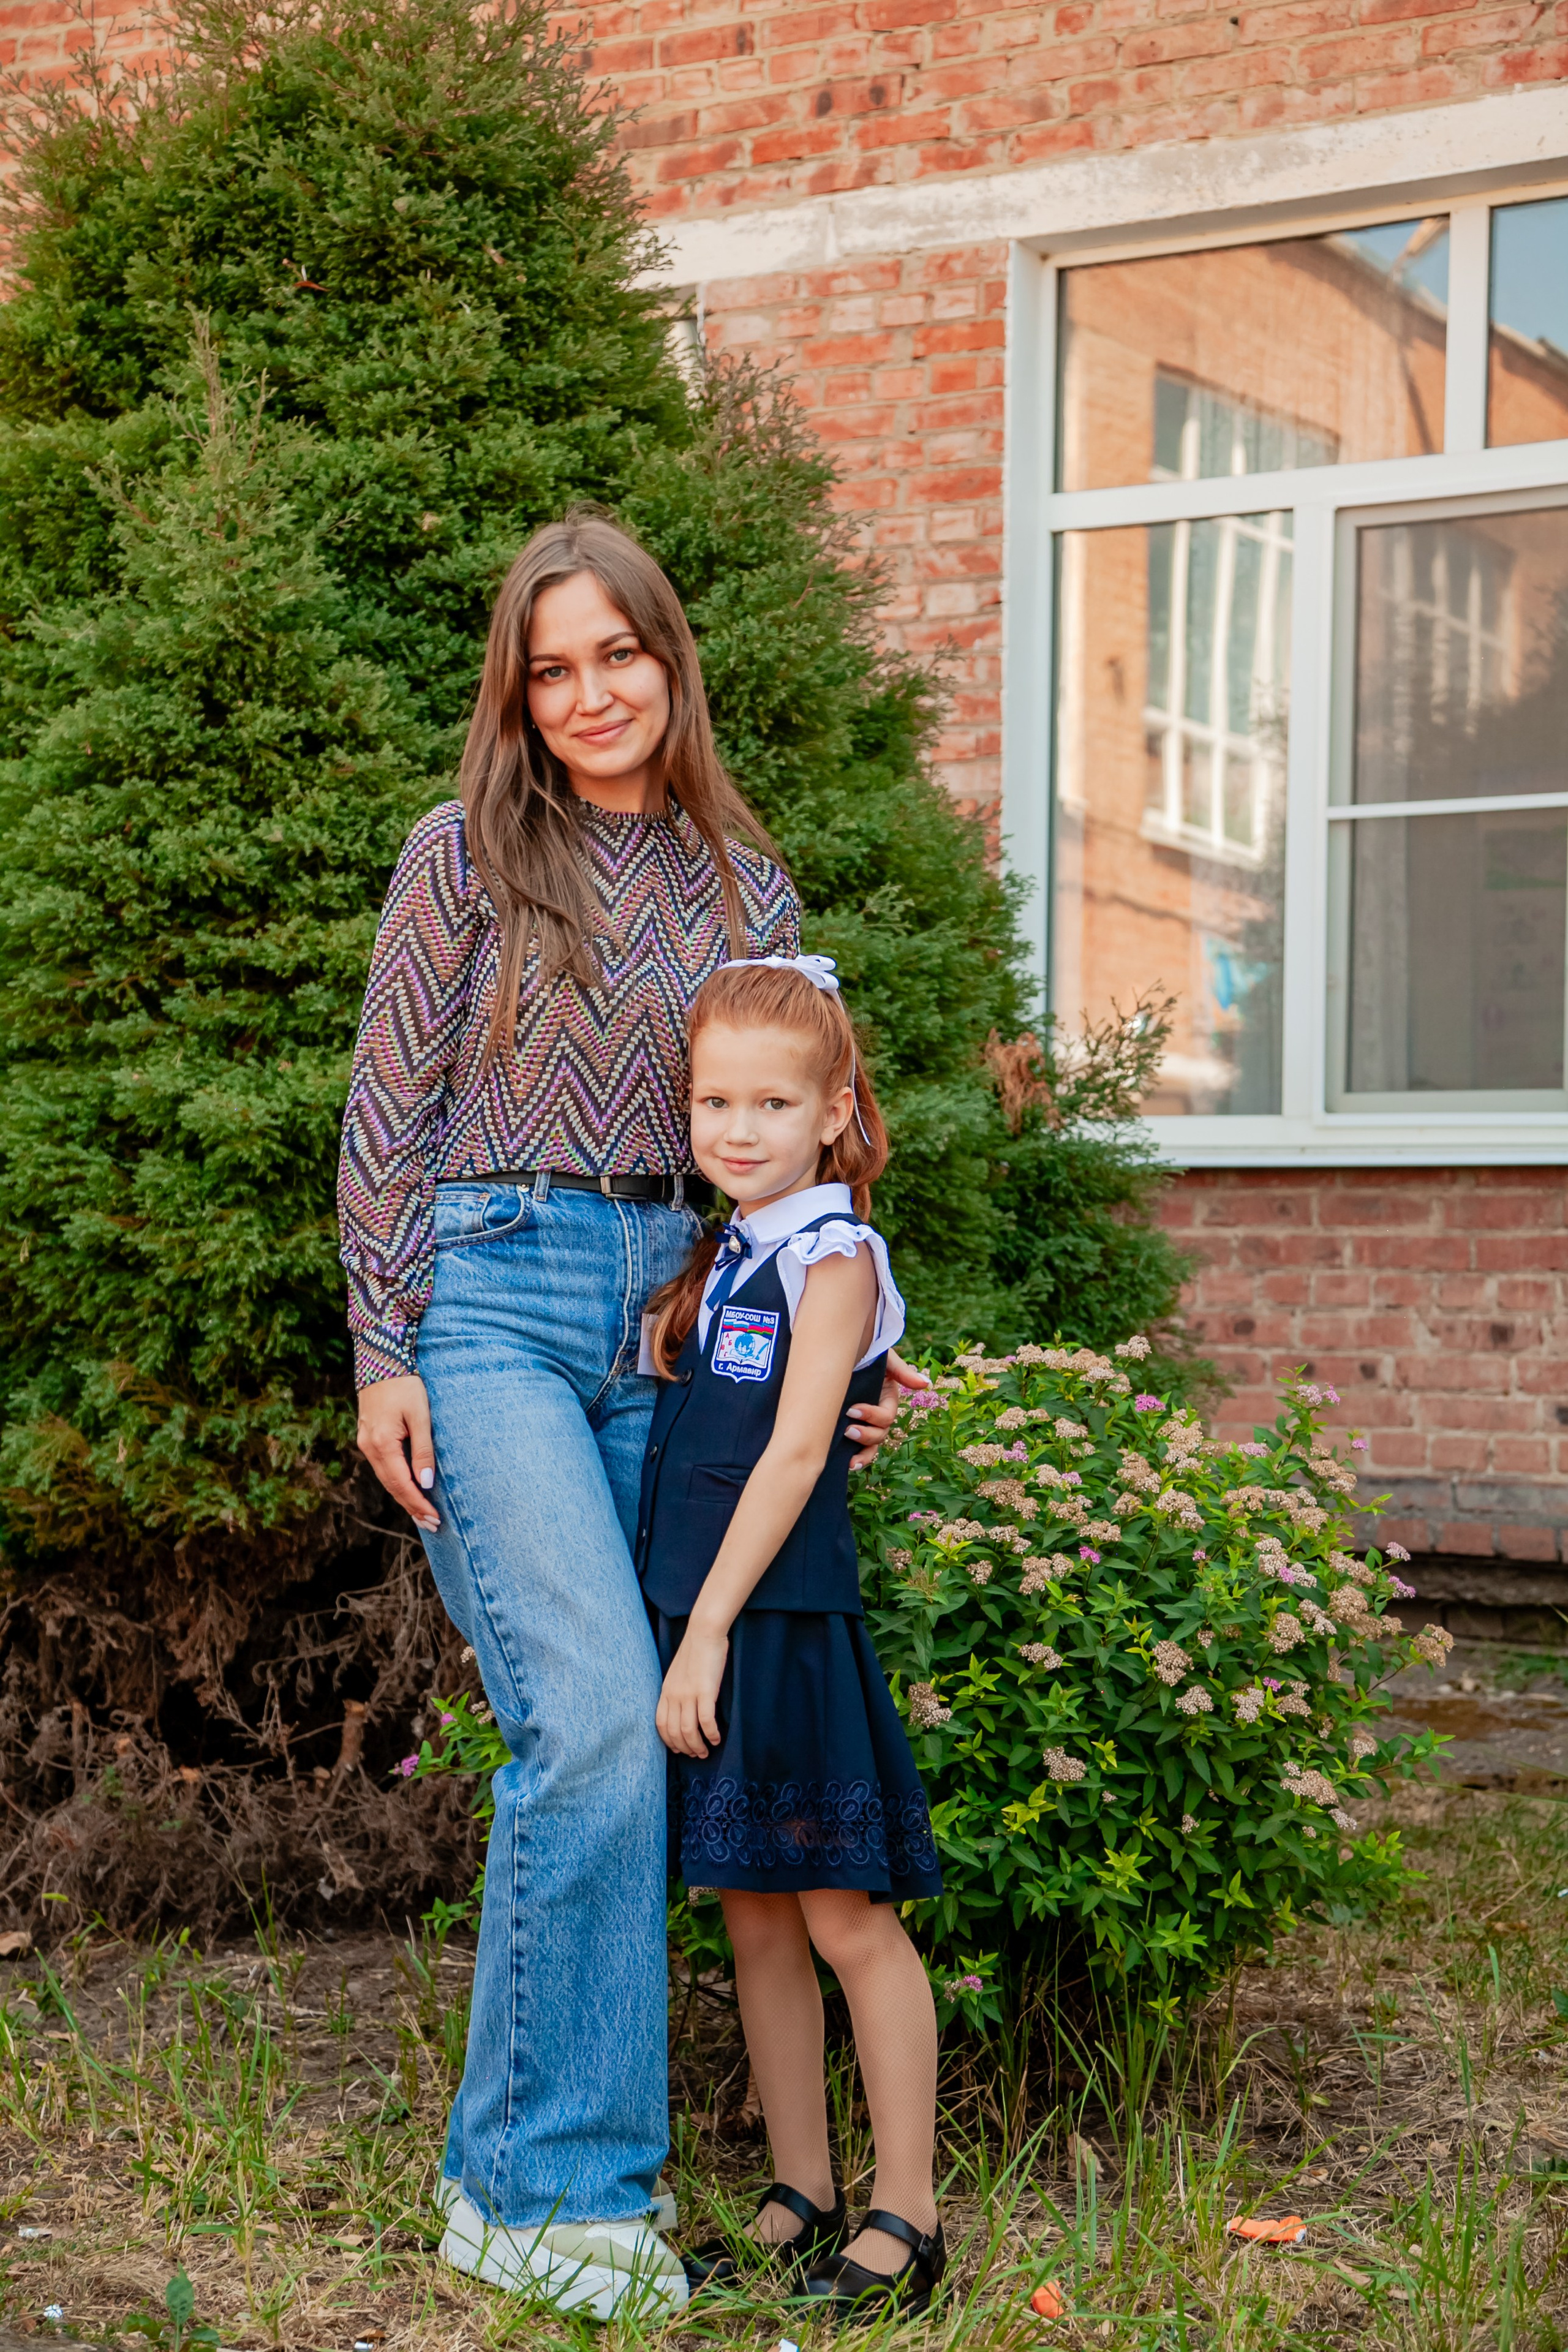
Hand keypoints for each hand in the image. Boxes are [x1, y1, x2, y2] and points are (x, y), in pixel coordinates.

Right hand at [356, 1374, 439, 1532]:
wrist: (381, 1359)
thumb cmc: (406, 1385)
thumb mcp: (421, 1416)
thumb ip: (423, 1450)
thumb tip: (426, 1483)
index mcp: (382, 1443)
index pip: (401, 1484)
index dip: (418, 1504)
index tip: (434, 1518)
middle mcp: (369, 1447)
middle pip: (391, 1486)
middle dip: (412, 1506)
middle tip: (432, 1524)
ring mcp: (365, 1442)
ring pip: (385, 1478)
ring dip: (404, 1497)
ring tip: (422, 1513)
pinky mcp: (367, 1437)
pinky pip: (383, 1467)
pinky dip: (396, 1482)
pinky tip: (408, 1488)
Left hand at [656, 1620, 728, 1757]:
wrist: (703, 1632)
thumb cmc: (695, 1651)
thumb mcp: (677, 1673)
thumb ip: (677, 1690)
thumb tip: (683, 1707)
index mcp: (666, 1691)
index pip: (661, 1724)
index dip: (669, 1741)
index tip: (679, 1748)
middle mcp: (674, 1695)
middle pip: (674, 1732)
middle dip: (685, 1748)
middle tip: (696, 1754)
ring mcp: (688, 1694)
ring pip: (689, 1730)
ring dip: (697, 1746)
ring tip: (706, 1751)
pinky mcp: (705, 1691)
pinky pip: (706, 1721)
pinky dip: (711, 1734)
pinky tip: (717, 1739)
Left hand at [845, 1346, 929, 1468]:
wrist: (836, 1353)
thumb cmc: (864, 1353)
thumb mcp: (884, 1359)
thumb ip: (902, 1372)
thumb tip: (925, 1384)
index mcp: (887, 1399)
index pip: (886, 1416)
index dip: (872, 1416)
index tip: (852, 1410)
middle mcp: (877, 1413)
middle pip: (880, 1435)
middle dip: (866, 1436)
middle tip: (847, 1430)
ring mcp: (864, 1422)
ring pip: (871, 1447)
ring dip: (863, 1455)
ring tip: (849, 1460)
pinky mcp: (848, 1428)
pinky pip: (857, 1450)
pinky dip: (855, 1460)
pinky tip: (846, 1465)